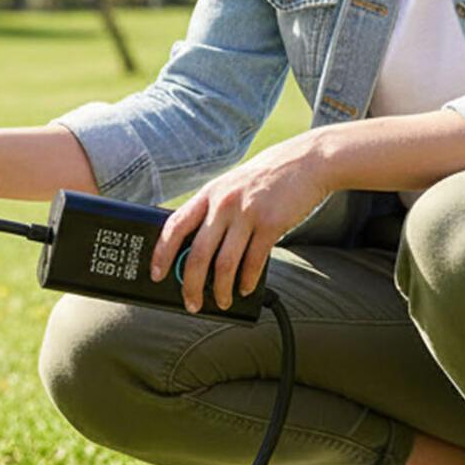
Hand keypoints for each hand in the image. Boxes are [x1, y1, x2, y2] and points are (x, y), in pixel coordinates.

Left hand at [148, 133, 331, 312]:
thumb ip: (214, 210)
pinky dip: (247, 281)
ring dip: (220, 290)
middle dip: (190, 285)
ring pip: (224, 264)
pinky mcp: (271, 224)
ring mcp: (247, 213)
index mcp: (209, 193)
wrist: (308, 161)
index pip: (174, 226)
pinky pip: (253, 262)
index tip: (156, 274)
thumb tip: (198, 249)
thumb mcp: (231, 185)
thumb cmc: (267, 177)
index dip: (161, 253)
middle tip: (191, 303)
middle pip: (197, 253)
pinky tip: (245, 288)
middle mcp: (223, 203)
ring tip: (221, 301)